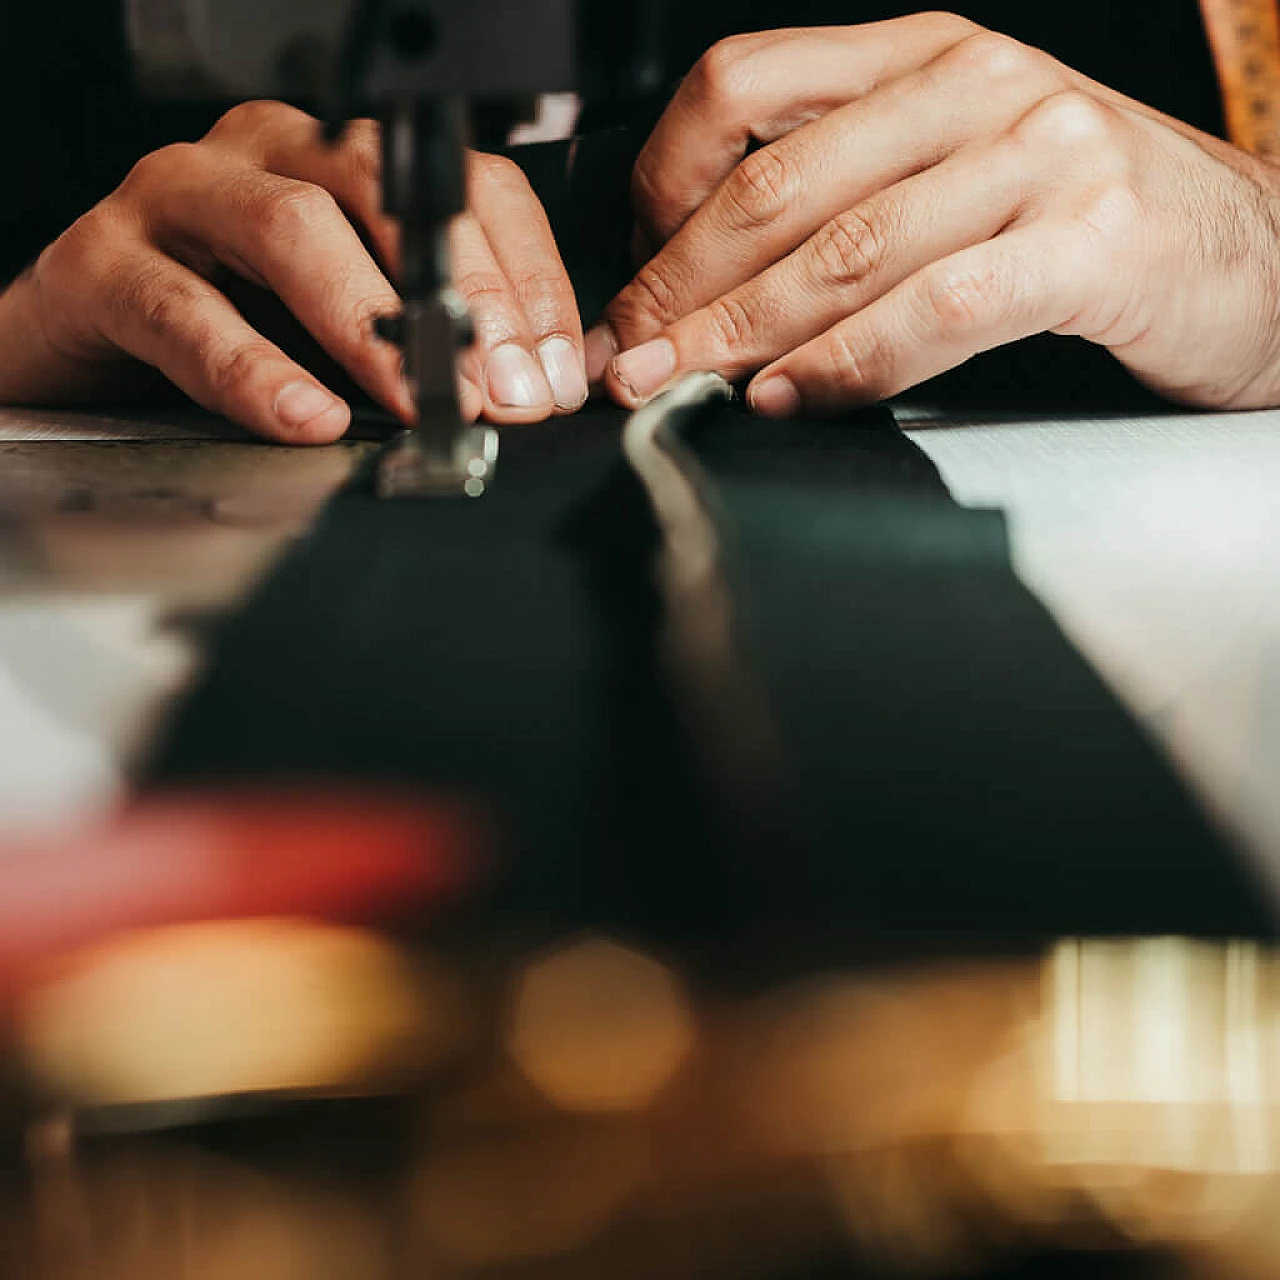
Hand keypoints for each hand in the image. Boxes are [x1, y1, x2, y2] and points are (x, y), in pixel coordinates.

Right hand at [0, 102, 585, 441]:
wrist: (84, 339)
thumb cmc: (230, 325)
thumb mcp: (349, 325)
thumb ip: (425, 339)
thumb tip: (523, 394)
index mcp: (345, 162)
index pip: (467, 189)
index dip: (525, 281)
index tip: (557, 373)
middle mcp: (268, 156)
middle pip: (391, 195)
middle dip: (465, 300)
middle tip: (507, 393)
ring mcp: (182, 197)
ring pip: (293, 231)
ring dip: (373, 326)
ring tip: (423, 401)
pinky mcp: (105, 261)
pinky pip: (187, 313)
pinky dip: (255, 372)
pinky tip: (307, 416)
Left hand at [591, 17, 1279, 414]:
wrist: (1258, 256)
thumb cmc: (1093, 225)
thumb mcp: (960, 171)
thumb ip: (852, 198)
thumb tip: (713, 282)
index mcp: (928, 56)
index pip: (746, 85)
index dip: (663, 181)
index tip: (630, 269)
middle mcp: (979, 84)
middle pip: (778, 185)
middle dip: (681, 285)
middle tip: (625, 355)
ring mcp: (1042, 153)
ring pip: (846, 250)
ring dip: (741, 332)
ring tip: (678, 385)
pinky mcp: (1092, 238)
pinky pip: (937, 309)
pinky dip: (848, 363)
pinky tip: (789, 397)